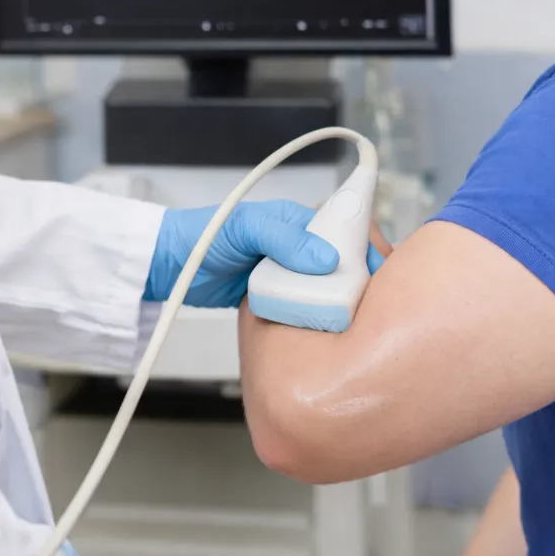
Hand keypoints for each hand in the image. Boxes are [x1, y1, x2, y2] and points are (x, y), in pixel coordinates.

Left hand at [146, 202, 389, 308]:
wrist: (169, 267)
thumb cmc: (203, 236)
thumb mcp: (246, 229)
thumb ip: (284, 238)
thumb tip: (328, 260)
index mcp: (297, 222)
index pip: (345, 230)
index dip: (368, 249)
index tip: (385, 271)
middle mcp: (297, 248)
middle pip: (342, 265)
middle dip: (360, 282)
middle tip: (374, 305)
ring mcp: (287, 275)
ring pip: (326, 290)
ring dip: (340, 305)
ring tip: (358, 324)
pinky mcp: (276, 299)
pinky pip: (304, 309)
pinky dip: (316, 319)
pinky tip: (329, 334)